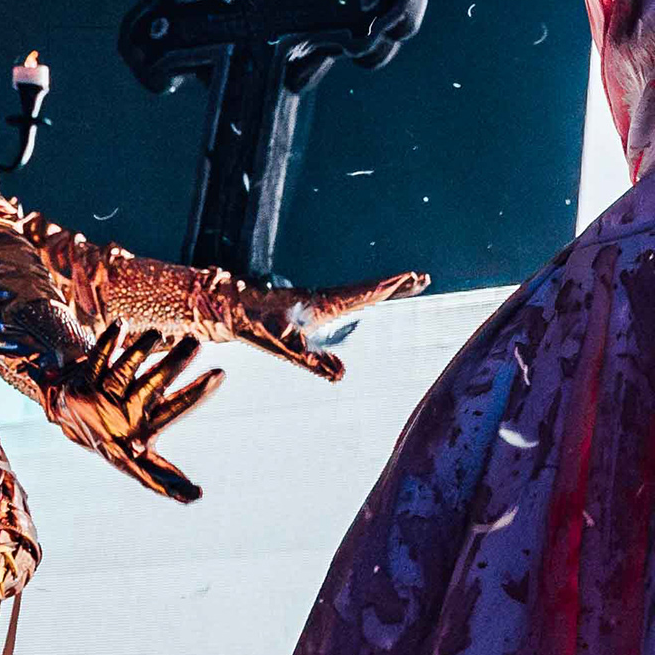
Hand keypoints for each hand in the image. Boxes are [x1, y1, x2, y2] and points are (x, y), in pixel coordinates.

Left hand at [40, 322, 218, 501]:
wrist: (65, 413)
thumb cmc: (115, 434)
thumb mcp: (143, 452)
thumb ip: (167, 473)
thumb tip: (195, 499)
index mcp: (142, 433)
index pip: (170, 423)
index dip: (187, 416)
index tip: (208, 418)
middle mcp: (121, 415)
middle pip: (151, 387)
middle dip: (173, 365)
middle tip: (197, 343)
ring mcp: (100, 395)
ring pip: (122, 369)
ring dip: (141, 348)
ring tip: (161, 333)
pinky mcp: (85, 377)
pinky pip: (98, 356)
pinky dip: (110, 341)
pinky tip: (123, 325)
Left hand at [201, 269, 429, 379]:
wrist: (230, 309)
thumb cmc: (256, 326)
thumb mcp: (284, 347)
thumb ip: (313, 361)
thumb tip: (341, 376)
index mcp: (325, 305)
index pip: (364, 294)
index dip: (388, 288)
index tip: (412, 278)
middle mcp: (326, 299)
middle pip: (368, 290)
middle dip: (395, 285)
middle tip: (423, 278)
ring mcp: (320, 300)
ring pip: (360, 292)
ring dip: (384, 288)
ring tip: (406, 285)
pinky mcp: (313, 305)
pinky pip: (349, 298)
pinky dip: (367, 295)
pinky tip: (370, 301)